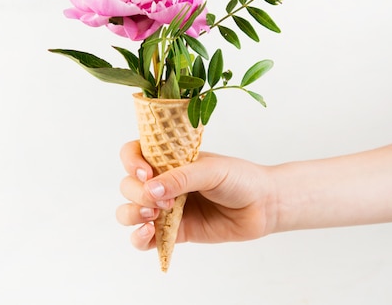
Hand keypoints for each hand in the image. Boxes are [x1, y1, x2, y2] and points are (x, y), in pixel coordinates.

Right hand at [116, 141, 276, 249]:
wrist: (263, 206)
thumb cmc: (240, 179)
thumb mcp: (212, 171)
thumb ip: (181, 178)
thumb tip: (150, 190)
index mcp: (169, 159)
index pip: (133, 154)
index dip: (131, 162)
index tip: (147, 173)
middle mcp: (163, 182)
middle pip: (128, 185)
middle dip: (137, 194)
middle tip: (164, 202)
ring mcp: (166, 208)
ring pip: (129, 211)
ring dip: (132, 214)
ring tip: (153, 217)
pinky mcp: (173, 232)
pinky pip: (144, 238)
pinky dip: (138, 238)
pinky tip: (149, 234)